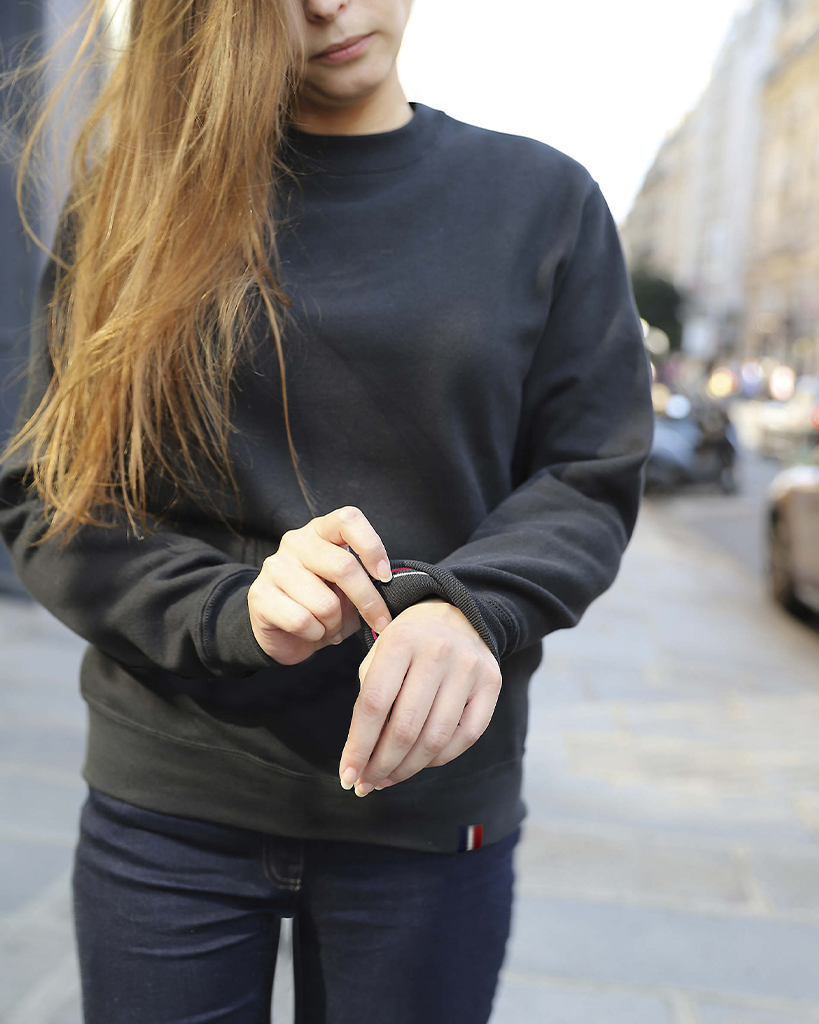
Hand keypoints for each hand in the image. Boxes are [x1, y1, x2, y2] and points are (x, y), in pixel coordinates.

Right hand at [247, 506, 392, 665]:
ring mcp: (275, 566)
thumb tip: (393, 588)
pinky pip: (302, 621)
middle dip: (367, 601)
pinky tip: (312, 631)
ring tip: (331, 626)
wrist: (283, 632)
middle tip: (380, 621)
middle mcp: (296, 542)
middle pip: (342, 566)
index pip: (348, 519)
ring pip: (325, 603)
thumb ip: (368, 580)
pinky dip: (315, 634)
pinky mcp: (259, 595)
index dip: (371, 546)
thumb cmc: (325, 604)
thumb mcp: (350, 589)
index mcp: (322, 531)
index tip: (385, 576)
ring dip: (336, 624)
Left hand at [338, 598, 501, 795]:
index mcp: (401, 640)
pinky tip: (420, 763)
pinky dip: (440, 758)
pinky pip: (466, 737)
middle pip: (405, 727)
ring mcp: (469, 668)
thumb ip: (368, 701)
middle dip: (381, 765)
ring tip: (388, 778)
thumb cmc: (408, 642)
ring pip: (435, 738)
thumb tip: (360, 759)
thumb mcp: (380, 655)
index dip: (358, 746)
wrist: (458, 614)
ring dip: (407, 768)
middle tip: (367, 785)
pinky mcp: (491, 683)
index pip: (374, 704)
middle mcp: (438, 652)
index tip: (348, 776)